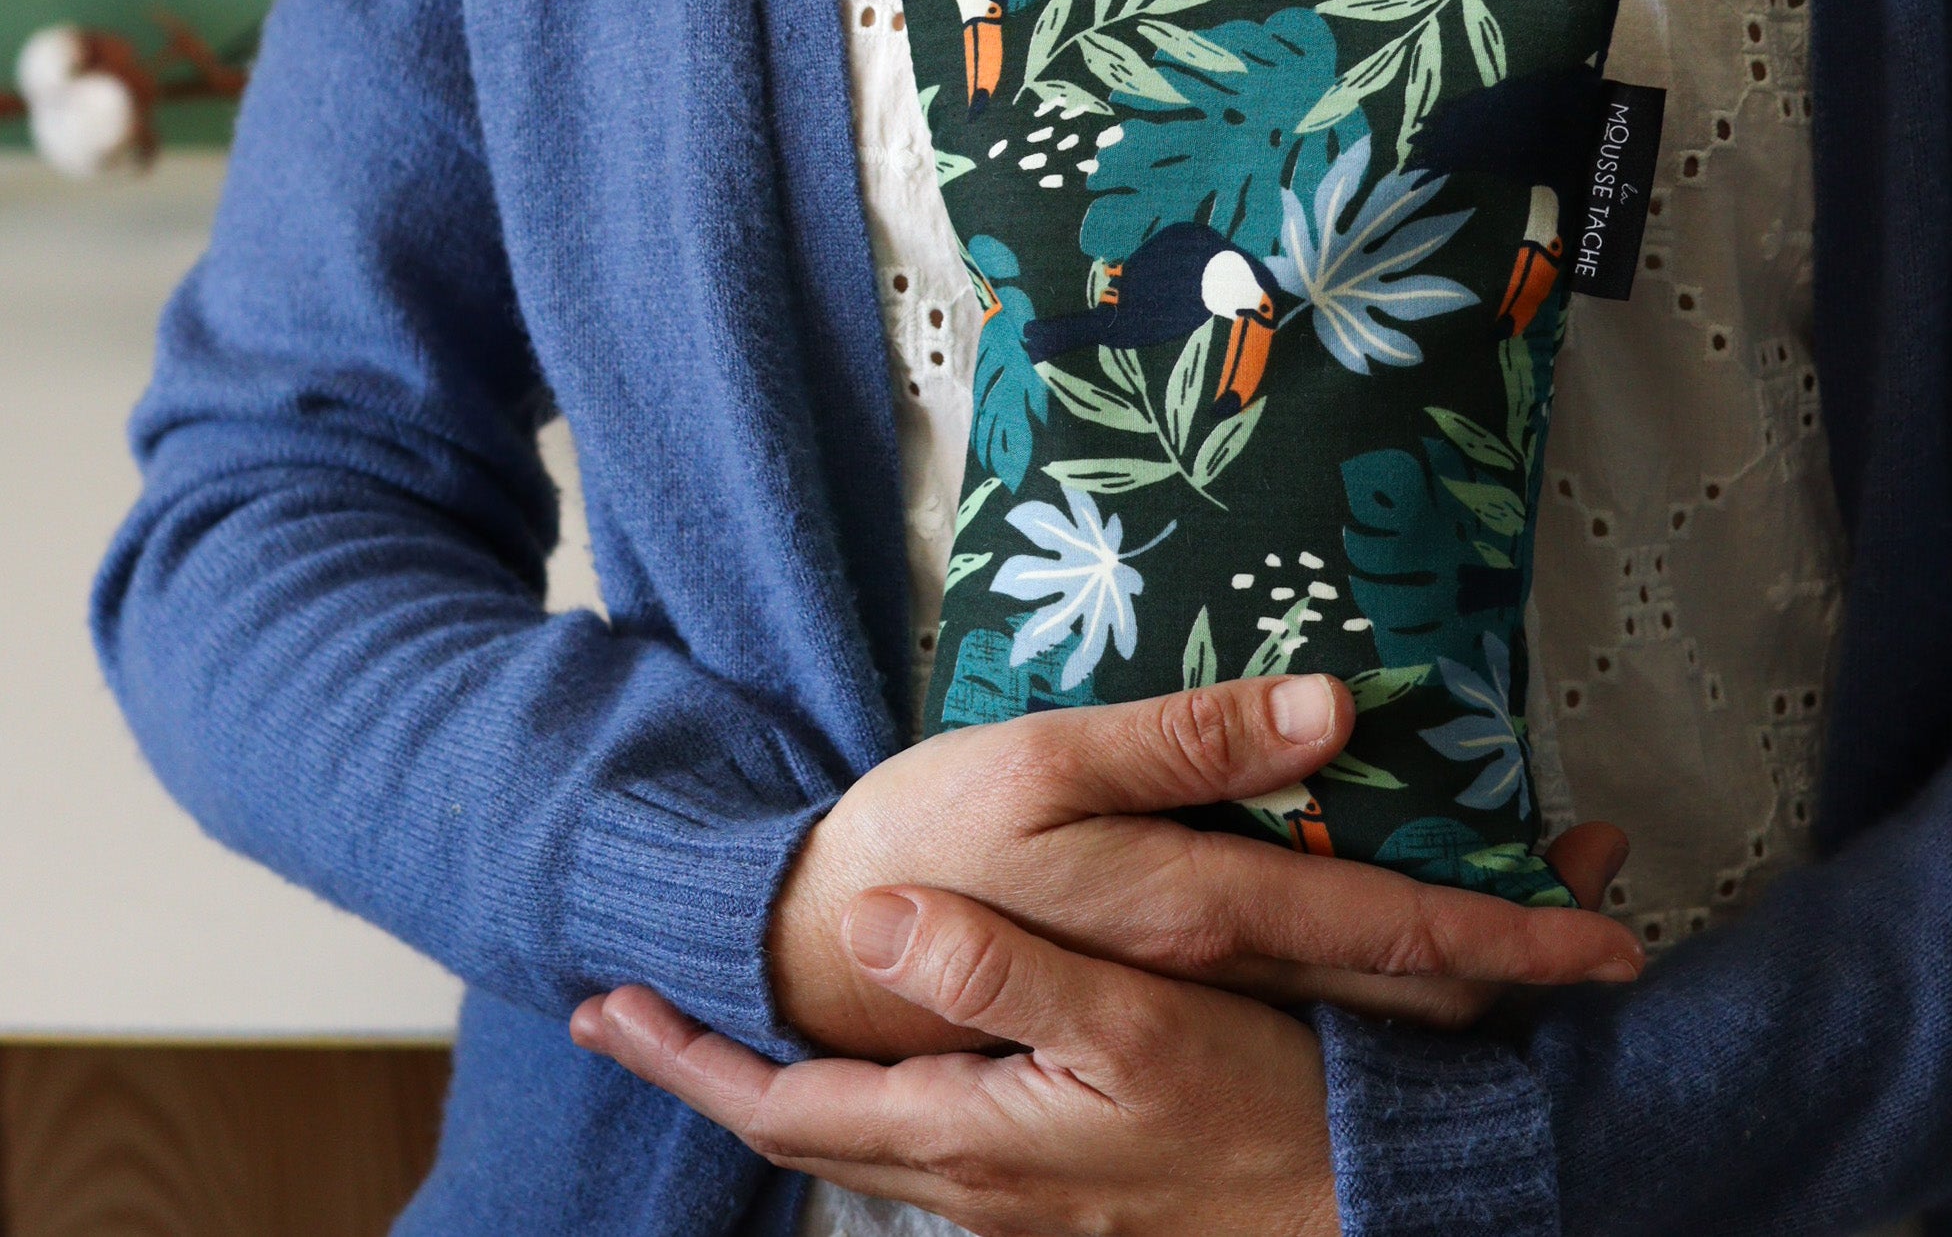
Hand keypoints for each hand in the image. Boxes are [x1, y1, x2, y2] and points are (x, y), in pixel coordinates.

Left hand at [576, 885, 1342, 1236]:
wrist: (1357, 1210)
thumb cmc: (1256, 1115)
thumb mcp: (1132, 1027)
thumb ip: (1000, 974)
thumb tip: (877, 921)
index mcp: (967, 1137)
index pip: (782, 1108)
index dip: (691, 1058)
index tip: (608, 1008)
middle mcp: (970, 1184)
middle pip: (800, 1131)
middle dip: (710, 1072)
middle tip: (631, 1014)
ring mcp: (1013, 1196)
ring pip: (859, 1140)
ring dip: (781, 1085)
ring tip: (730, 1026)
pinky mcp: (1055, 1187)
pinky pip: (920, 1142)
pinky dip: (864, 1095)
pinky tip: (883, 1054)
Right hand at [769, 673, 1638, 1055]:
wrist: (832, 947)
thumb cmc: (937, 837)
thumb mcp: (1045, 768)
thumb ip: (1186, 742)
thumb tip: (1329, 710)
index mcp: (1206, 913)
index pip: (1391, 929)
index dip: (1506, 933)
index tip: (1606, 937)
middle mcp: (1223, 972)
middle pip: (1403, 980)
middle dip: (1515, 957)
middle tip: (1614, 932)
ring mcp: (1195, 1000)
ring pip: (1362, 1000)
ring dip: (1462, 971)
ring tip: (1545, 930)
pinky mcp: (1161, 996)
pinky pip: (1304, 998)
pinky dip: (1377, 972)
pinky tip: (1395, 941)